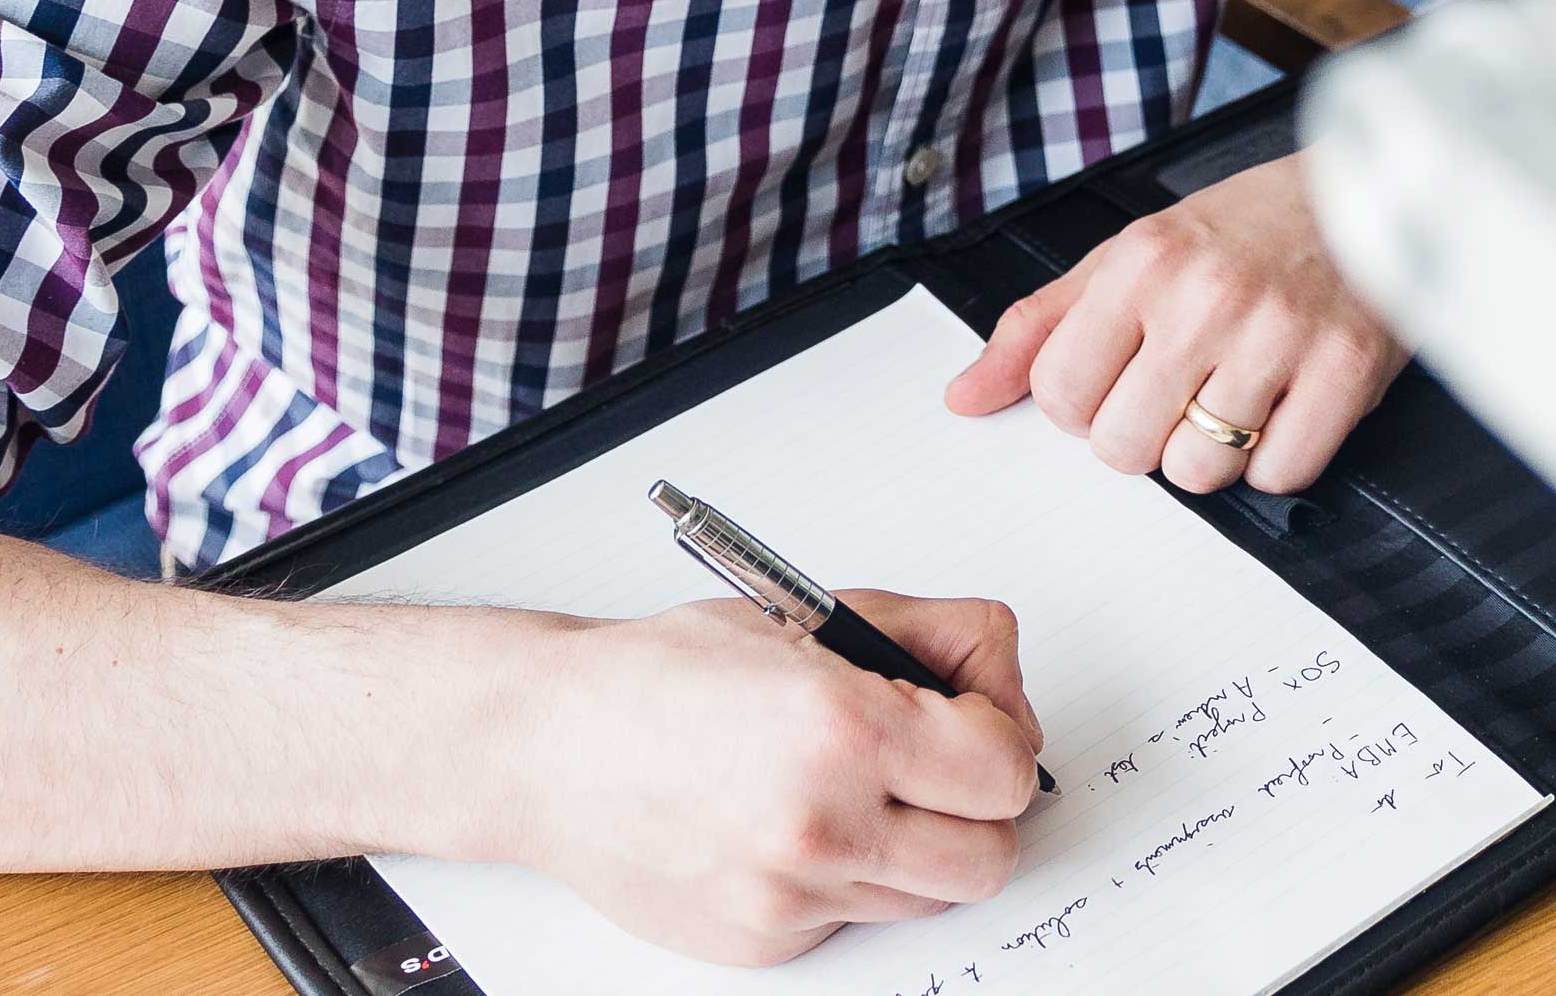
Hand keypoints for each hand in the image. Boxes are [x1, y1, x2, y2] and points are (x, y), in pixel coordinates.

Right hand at [494, 592, 1041, 965]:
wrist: (548, 746)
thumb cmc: (666, 674)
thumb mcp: (812, 614)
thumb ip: (935, 640)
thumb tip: (1002, 685)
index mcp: (843, 731)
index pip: (1007, 771)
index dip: (1001, 737)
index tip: (970, 721)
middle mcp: (820, 826)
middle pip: (990, 856)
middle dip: (978, 808)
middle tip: (936, 766)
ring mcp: (791, 897)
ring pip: (930, 897)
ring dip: (918, 846)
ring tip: (858, 791)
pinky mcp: (765, 941)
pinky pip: (858, 919)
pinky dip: (849, 878)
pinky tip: (796, 825)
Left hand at [943, 152, 1401, 493]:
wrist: (1361, 195)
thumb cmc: (1239, 232)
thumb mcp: (1126, 257)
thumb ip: (1038, 327)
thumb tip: (964, 398)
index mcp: (1142, 263)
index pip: (1062, 396)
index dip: (1084, 406)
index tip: (1120, 378)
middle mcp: (1207, 296)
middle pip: (1125, 447)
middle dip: (1145, 434)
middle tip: (1182, 388)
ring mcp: (1280, 335)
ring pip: (1200, 471)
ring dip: (1212, 453)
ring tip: (1235, 394)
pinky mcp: (1345, 370)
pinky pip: (1279, 475)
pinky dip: (1277, 458)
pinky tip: (1283, 405)